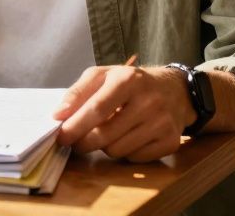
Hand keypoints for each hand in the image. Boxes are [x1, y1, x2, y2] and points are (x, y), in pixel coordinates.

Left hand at [53, 64, 195, 161]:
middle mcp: (149, 101)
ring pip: (117, 150)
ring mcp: (162, 123)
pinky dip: (125, 152)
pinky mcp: (171, 142)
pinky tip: (128, 137)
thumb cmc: (131, 82)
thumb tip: (58, 115)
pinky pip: (134, 158)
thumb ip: (78, 92)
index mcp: (129, 79)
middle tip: (76, 141)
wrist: (176, 90)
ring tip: (108, 132)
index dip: (75, 125)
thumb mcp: (104, 75)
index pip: (96, 109)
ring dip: (104, 146)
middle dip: (83, 142)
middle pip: (105, 135)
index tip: (60, 136)